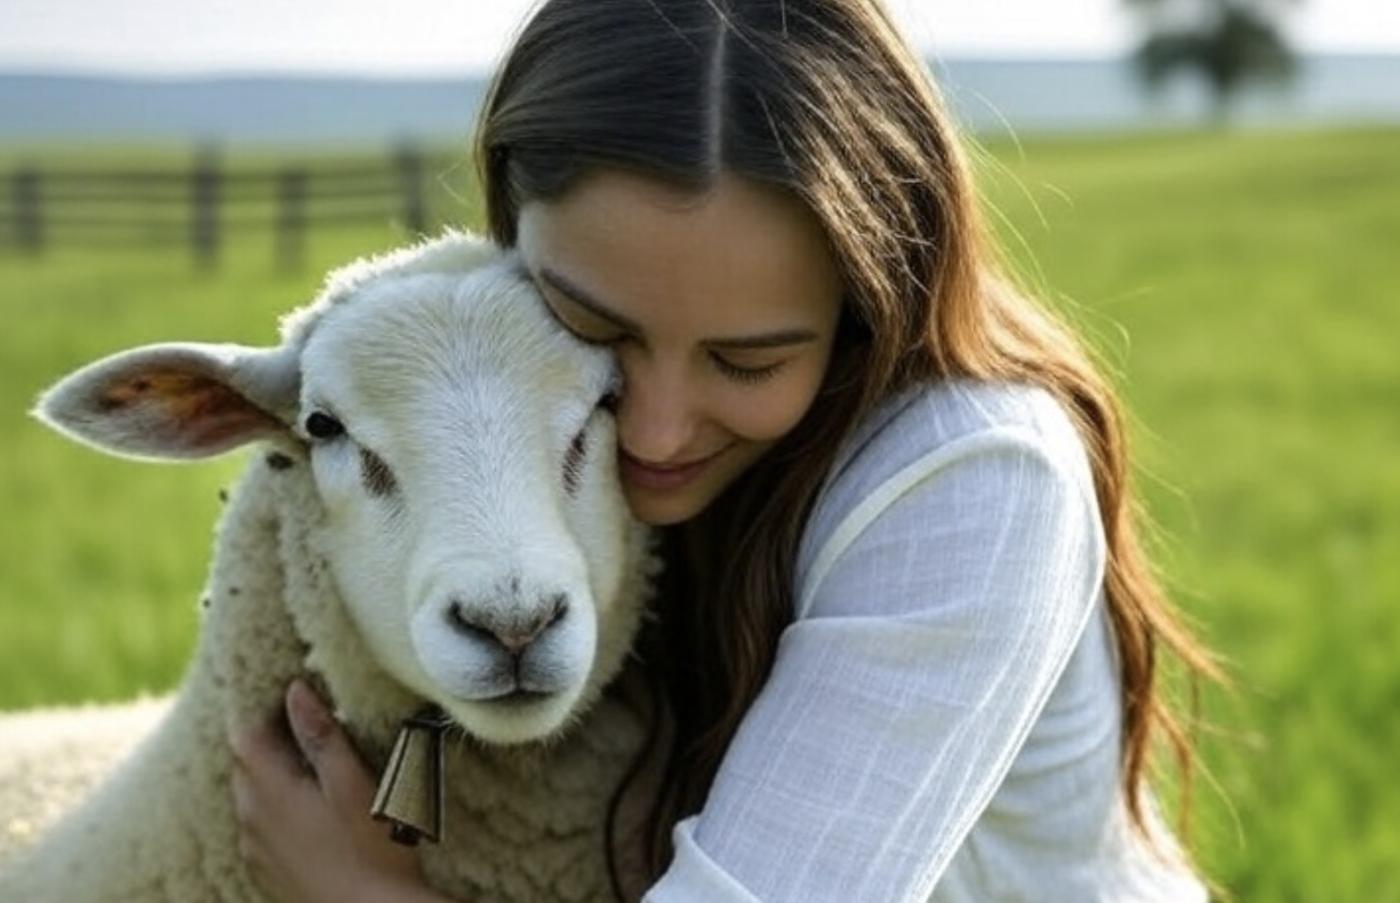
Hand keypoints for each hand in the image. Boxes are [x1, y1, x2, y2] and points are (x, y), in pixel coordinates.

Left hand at [229, 678, 427, 902]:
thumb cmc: (371, 851)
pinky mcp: (268, 870)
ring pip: (252, 793)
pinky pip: (261, 823)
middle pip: (246, 761)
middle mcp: (252, 818)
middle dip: (267, 734)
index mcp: (269, 791)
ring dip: (272, 769)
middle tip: (301, 712)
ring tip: (308, 756)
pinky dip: (276, 802)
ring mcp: (257, 849)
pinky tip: (309, 804)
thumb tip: (294, 691)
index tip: (284, 685)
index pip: (244, 733)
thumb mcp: (352, 784)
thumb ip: (321, 735)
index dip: (259, 705)